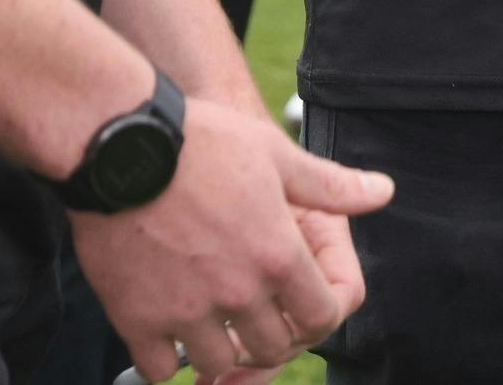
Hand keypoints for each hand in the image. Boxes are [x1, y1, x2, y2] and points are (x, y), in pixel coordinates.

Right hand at [72, 103, 392, 381]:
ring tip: (206, 316)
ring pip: (216, 364)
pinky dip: (164, 358)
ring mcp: (186, 310)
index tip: (296, 305)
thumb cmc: (200, 141)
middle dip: (266, 335)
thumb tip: (383, 192)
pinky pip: (159, 369)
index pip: (320, 318)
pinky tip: (164, 328)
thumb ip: (329, 186)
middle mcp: (238, 291)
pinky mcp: (137, 319)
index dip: (314, 316)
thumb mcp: (274, 154)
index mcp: (278, 254)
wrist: (119, 144)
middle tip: (247, 312)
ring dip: (216, 348)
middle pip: (270, 347)